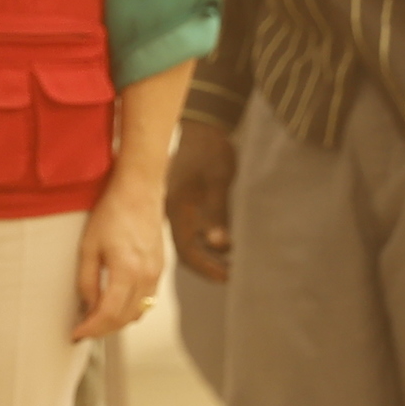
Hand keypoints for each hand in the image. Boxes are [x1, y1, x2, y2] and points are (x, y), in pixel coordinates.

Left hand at [72, 174, 165, 339]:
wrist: (139, 190)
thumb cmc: (113, 212)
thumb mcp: (88, 248)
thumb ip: (87, 281)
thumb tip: (88, 307)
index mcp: (127, 270)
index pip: (108, 314)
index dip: (91, 329)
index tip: (77, 334)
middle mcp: (147, 274)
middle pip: (124, 318)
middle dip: (102, 330)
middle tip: (83, 330)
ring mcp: (156, 272)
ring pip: (138, 312)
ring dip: (117, 322)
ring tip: (95, 321)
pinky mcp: (159, 267)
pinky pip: (146, 299)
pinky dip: (130, 309)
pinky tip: (114, 306)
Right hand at [164, 118, 235, 282]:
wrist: (199, 128)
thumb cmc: (210, 151)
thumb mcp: (218, 180)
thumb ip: (217, 213)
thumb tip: (220, 245)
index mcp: (179, 211)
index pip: (189, 251)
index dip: (208, 267)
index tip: (228, 277)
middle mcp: (174, 215)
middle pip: (186, 251)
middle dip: (207, 266)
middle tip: (230, 277)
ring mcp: (176, 211)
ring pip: (187, 243)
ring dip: (207, 257)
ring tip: (228, 266)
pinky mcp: (181, 205)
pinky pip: (189, 232)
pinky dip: (204, 243)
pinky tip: (218, 245)